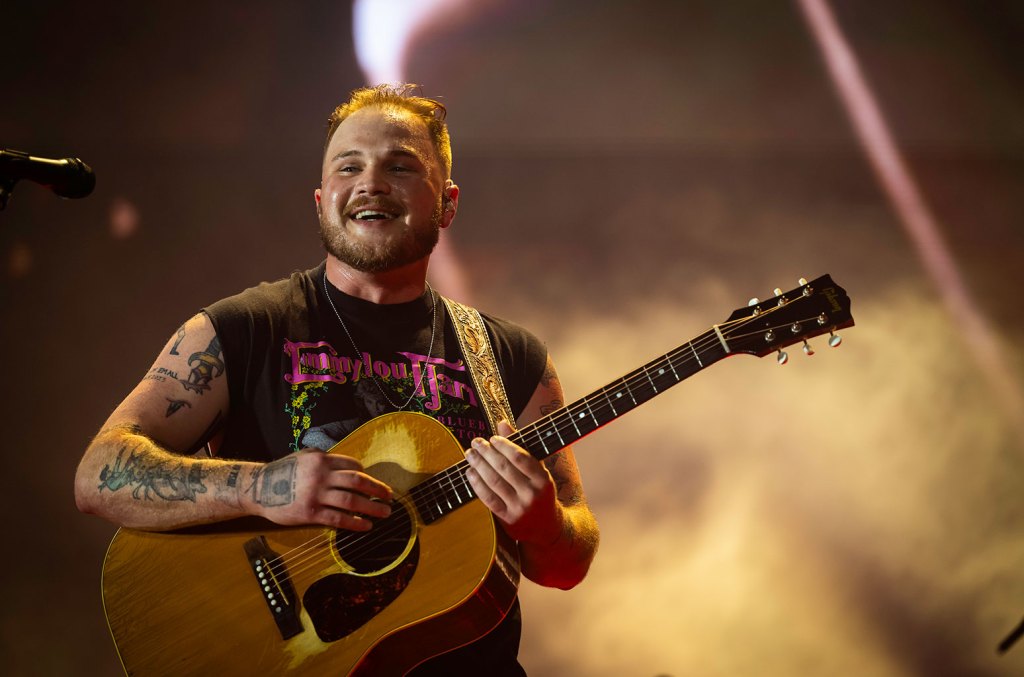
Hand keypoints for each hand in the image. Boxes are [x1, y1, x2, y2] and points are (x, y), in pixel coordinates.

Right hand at [247, 449, 392, 530]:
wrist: (257, 487)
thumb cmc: (282, 472)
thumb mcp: (304, 457)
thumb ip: (325, 460)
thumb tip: (349, 467)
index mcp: (322, 459)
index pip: (353, 465)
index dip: (366, 474)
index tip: (373, 484)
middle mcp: (321, 475)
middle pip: (358, 481)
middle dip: (377, 489)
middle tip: (390, 496)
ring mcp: (316, 494)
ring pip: (352, 501)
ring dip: (372, 507)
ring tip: (384, 513)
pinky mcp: (310, 512)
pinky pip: (338, 519)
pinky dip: (355, 522)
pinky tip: (366, 526)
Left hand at [464, 421, 562, 544]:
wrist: (548, 527)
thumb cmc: (539, 492)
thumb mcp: (536, 469)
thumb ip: (519, 446)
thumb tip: (502, 424)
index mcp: (543, 479)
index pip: (520, 458)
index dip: (504, 445)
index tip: (492, 438)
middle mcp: (532, 494)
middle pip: (504, 468)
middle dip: (487, 453)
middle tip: (476, 442)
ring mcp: (520, 508)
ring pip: (494, 482)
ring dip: (479, 465)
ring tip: (470, 454)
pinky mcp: (508, 519)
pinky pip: (488, 498)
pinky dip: (477, 483)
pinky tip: (470, 472)